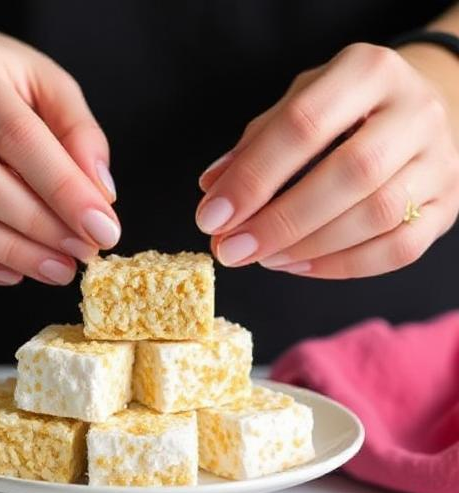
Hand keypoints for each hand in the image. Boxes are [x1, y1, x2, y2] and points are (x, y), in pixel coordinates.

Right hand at [0, 23, 118, 285]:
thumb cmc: (2, 85)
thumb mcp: (48, 86)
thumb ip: (80, 134)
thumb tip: (101, 196)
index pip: (17, 138)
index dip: (64, 191)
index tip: (103, 229)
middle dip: (38, 228)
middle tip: (83, 253)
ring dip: (9, 253)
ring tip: (58, 269)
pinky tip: (12, 273)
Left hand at [196, 43, 458, 277]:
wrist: (419, 113)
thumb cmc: (345, 112)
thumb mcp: (299, 105)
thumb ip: (256, 144)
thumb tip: (213, 189)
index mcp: (368, 72)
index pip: (304, 125)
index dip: (252, 177)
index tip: (211, 217)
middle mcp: (414, 112)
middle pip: (350, 173)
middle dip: (280, 221)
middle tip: (232, 250)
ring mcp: (439, 162)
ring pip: (378, 216)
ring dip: (308, 247)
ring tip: (263, 257)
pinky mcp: (447, 206)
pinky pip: (399, 249)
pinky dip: (342, 266)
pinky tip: (298, 266)